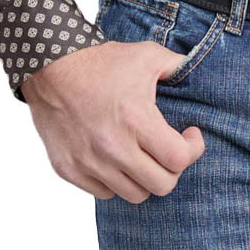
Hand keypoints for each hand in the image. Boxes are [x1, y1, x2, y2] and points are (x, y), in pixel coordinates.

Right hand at [20, 39, 206, 201]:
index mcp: (135, 119)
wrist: (51, 68)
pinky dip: (115, 181)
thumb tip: (198, 70)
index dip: (192, 149)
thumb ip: (177, 66)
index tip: (190, 135)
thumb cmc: (101, 61)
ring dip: (144, 177)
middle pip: (161, 185)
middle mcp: (113, 148)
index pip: (178, 159)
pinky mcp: (70, 170)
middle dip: (173, 168)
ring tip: (143, 155)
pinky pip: (103, 193)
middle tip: (169, 149)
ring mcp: (89, 163)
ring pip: (134, 194)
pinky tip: (116, 158)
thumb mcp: (146, 54)